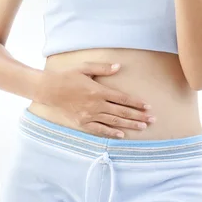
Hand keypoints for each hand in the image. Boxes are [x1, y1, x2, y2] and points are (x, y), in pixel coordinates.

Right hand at [38, 63, 154, 138]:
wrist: (49, 90)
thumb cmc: (66, 76)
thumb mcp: (84, 68)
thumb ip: (103, 68)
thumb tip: (119, 67)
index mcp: (98, 90)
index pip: (122, 98)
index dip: (136, 103)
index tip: (147, 106)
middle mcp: (96, 105)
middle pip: (122, 111)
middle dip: (138, 116)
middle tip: (152, 119)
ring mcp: (89, 116)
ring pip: (114, 121)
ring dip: (129, 125)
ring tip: (143, 127)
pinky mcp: (82, 123)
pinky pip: (99, 130)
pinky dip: (111, 133)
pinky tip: (121, 135)